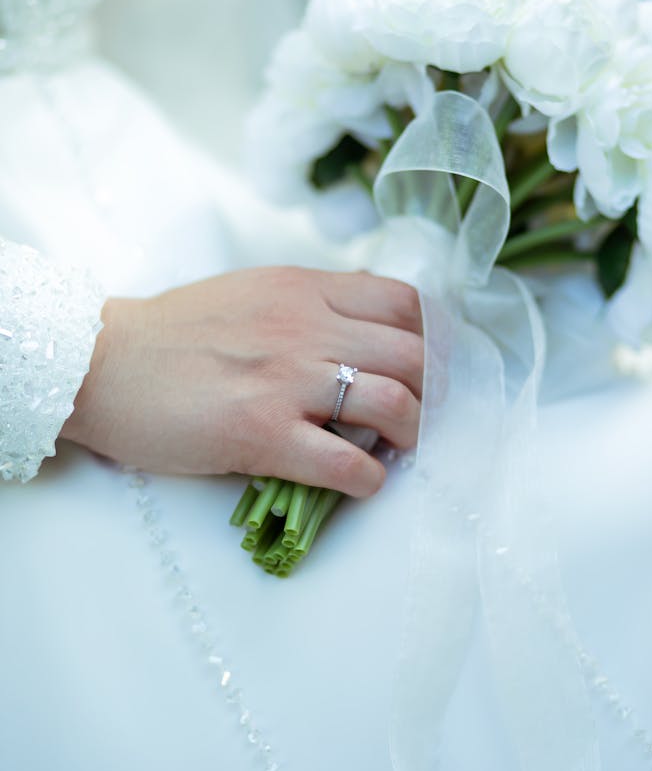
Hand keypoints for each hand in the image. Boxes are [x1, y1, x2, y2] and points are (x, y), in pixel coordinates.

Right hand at [61, 266, 422, 496]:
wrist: (101, 363)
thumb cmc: (172, 332)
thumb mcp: (251, 292)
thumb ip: (308, 303)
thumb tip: (361, 328)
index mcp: (304, 289)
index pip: (404, 302)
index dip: (431, 338)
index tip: (426, 367)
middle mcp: (306, 328)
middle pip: (412, 354)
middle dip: (431, 392)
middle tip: (421, 415)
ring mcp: (285, 381)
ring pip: (393, 403)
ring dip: (412, 433)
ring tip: (399, 448)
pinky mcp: (261, 434)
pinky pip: (345, 462)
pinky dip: (369, 478)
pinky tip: (361, 481)